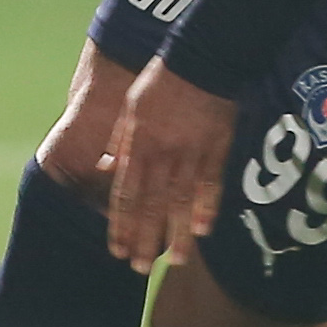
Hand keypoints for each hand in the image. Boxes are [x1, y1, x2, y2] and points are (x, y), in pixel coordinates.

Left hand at [104, 63, 235, 271]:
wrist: (202, 58)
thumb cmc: (162, 79)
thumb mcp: (131, 106)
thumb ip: (122, 140)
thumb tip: (109, 167)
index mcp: (137, 144)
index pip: (126, 194)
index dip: (121, 224)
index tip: (118, 249)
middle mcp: (162, 154)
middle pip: (152, 204)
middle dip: (145, 239)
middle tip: (140, 268)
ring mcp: (192, 152)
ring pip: (181, 201)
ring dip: (176, 233)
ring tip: (175, 261)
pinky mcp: (217, 148)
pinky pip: (211, 183)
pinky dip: (206, 208)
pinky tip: (203, 230)